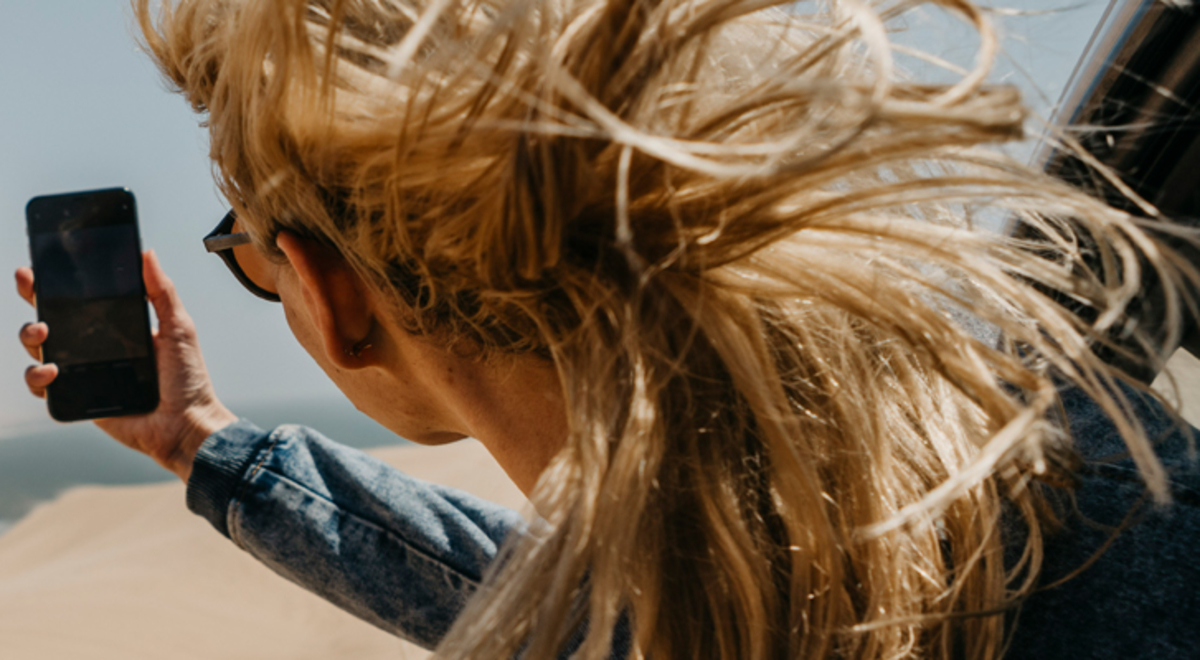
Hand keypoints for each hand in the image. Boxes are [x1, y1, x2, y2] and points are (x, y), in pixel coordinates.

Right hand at [16, 250, 237, 482]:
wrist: (186, 424)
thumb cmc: (188, 378)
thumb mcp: (178, 328)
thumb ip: (161, 292)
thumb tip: (147, 253)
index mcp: (117, 328)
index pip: (81, 300)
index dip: (58, 283)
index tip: (42, 265)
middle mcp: (96, 348)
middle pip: (52, 319)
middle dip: (34, 299)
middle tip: (29, 285)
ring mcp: (84, 373)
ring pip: (40, 350)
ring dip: (30, 336)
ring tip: (43, 332)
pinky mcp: (78, 399)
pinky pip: (44, 387)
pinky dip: (37, 376)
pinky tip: (51, 370)